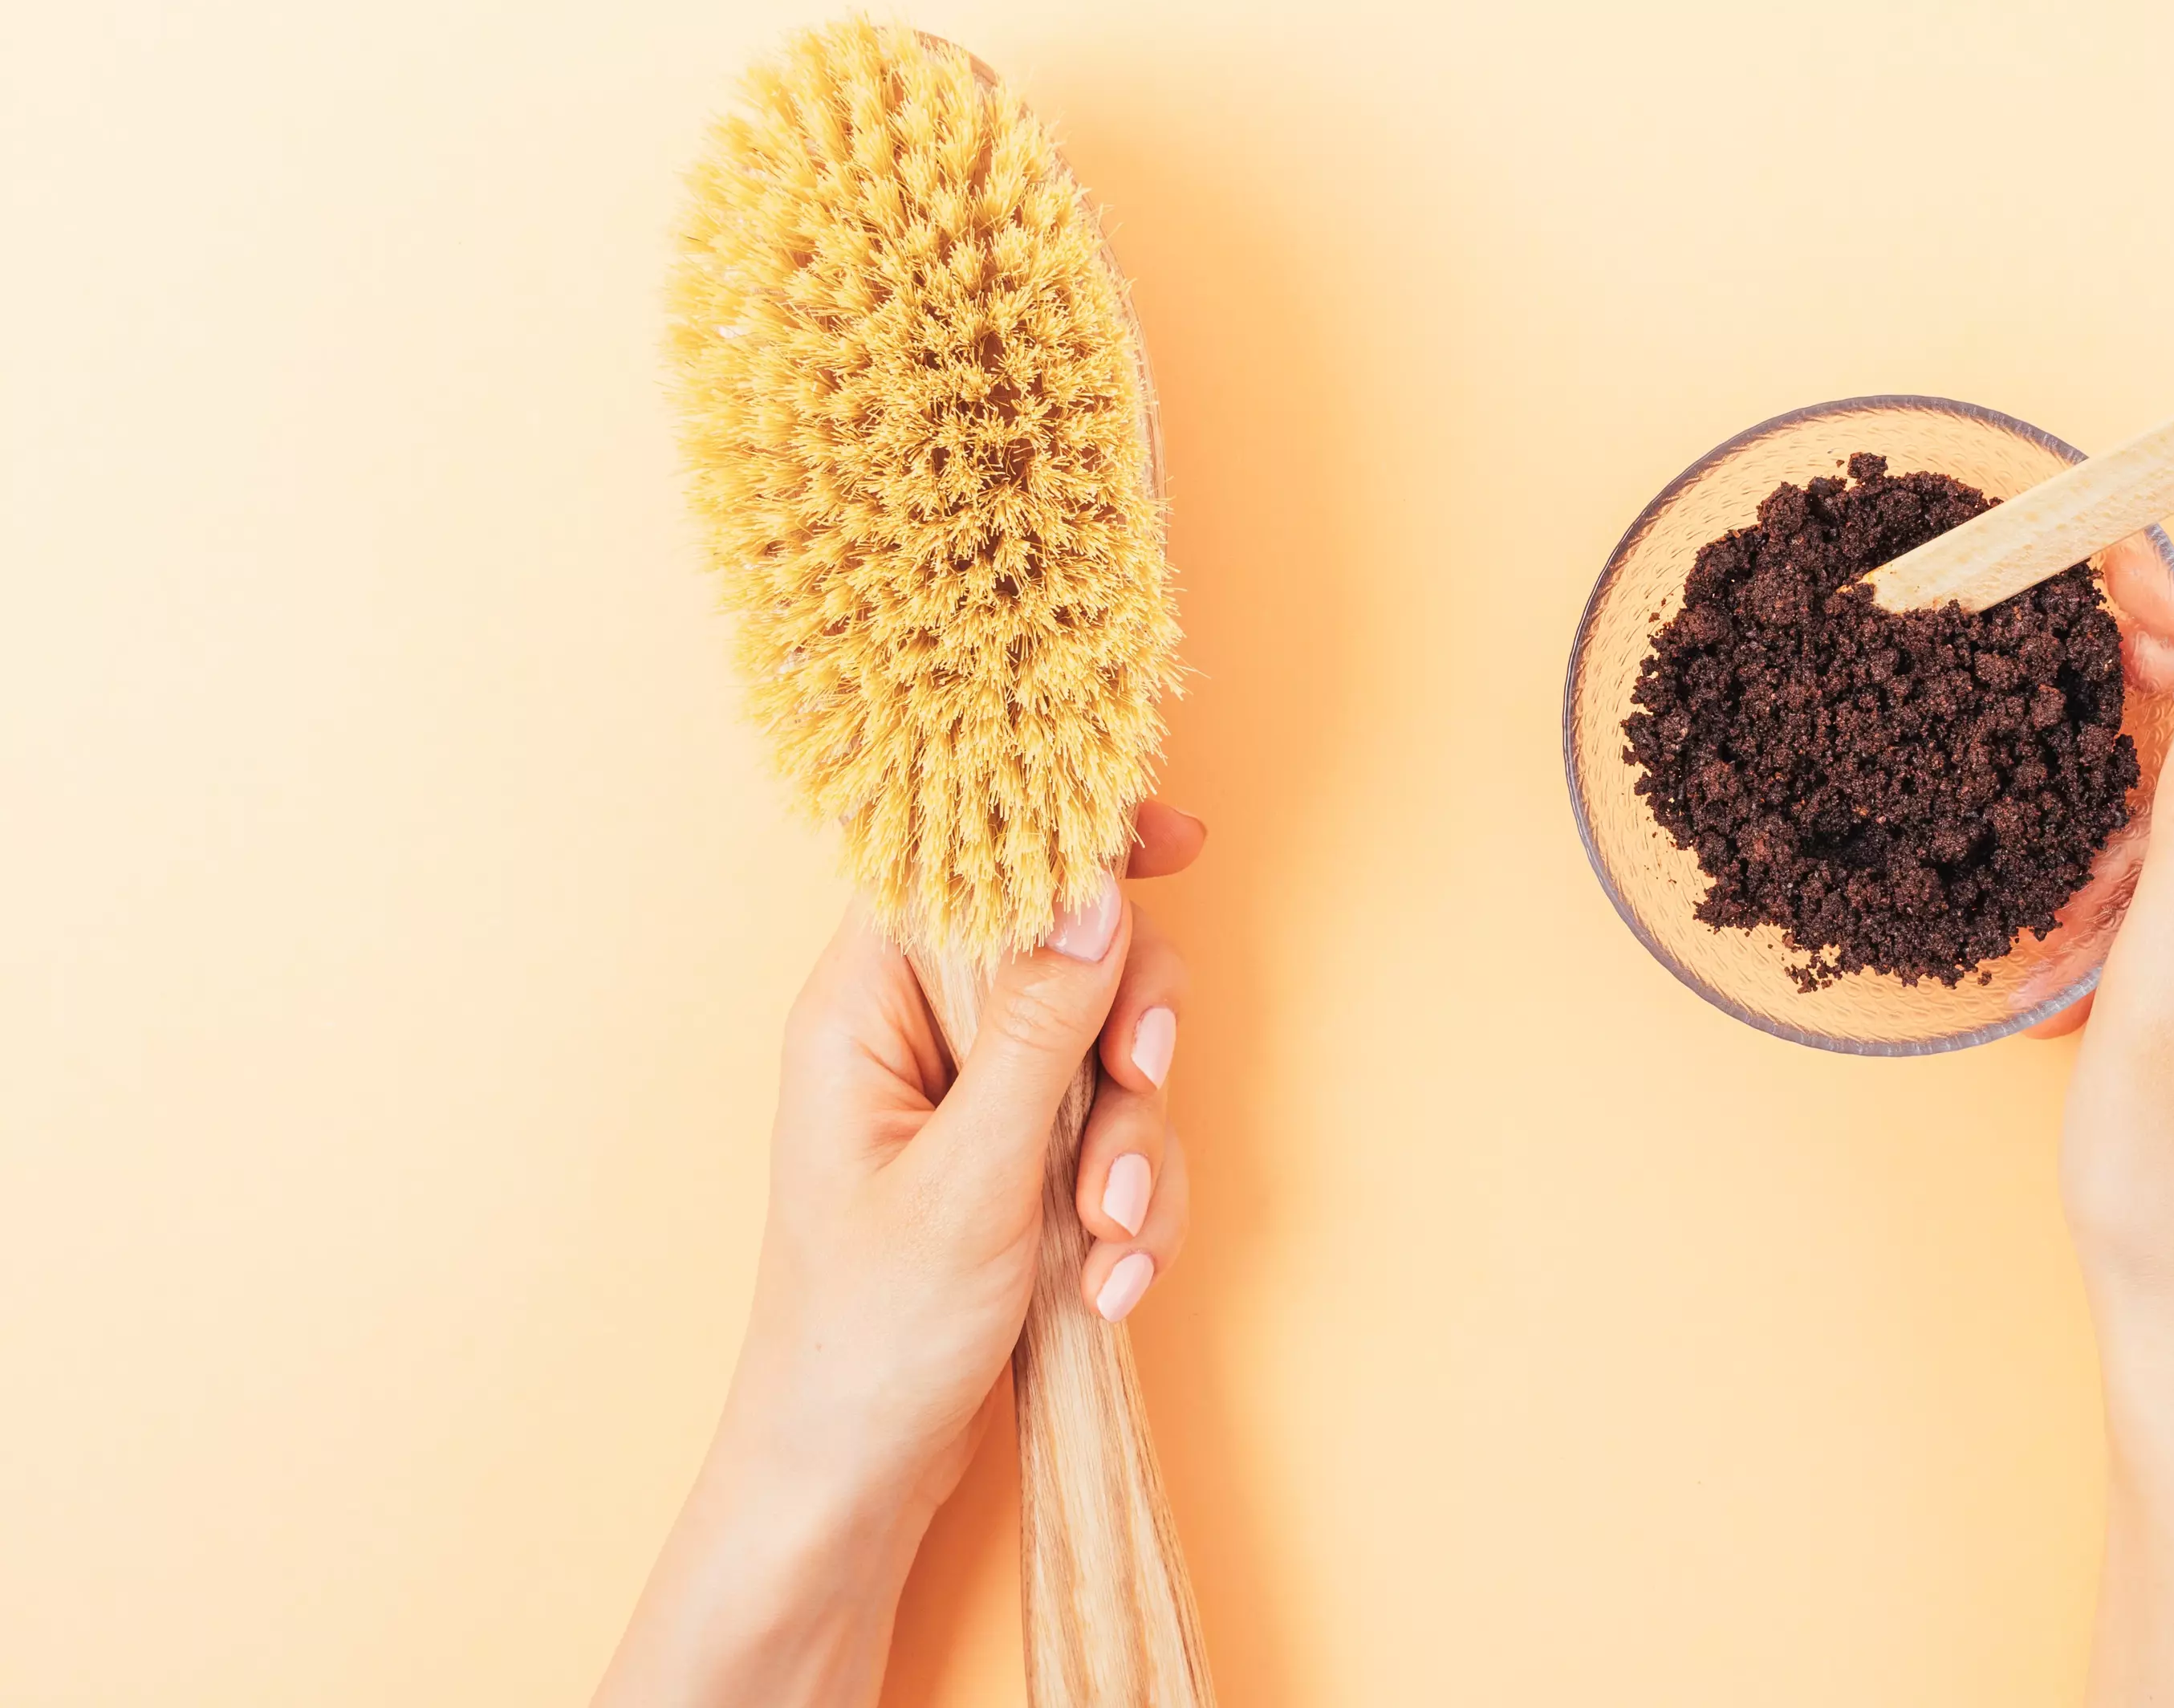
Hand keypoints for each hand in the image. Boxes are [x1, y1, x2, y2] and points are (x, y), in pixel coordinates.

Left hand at [593, 800, 1204, 1707]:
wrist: (852, 1482)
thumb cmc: (866, 1336)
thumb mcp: (969, 1178)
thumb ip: (1039, 1030)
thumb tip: (1095, 896)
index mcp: (865, 1011)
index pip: (966, 866)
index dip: (1069, 837)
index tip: (1176, 841)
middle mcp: (918, 1041)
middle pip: (1071, 958)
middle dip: (1128, 1036)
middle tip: (1141, 1082)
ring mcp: (975, 1109)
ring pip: (1109, 1059)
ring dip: (1135, 1149)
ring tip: (1111, 1241)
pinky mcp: (1019, 1172)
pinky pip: (1113, 1144)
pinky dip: (1132, 1213)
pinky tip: (1111, 1287)